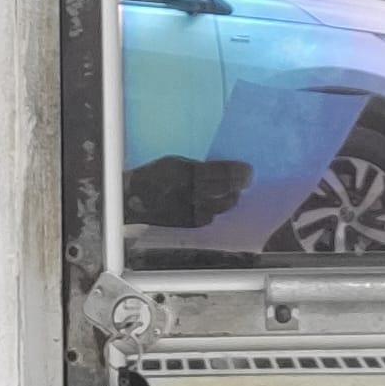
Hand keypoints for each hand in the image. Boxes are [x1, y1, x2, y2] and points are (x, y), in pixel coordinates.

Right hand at [123, 156, 253, 226]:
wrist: (135, 198)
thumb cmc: (155, 175)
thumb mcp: (175, 162)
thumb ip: (198, 166)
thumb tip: (222, 167)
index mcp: (188, 173)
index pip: (221, 172)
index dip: (238, 171)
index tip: (249, 169)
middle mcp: (192, 193)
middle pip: (225, 191)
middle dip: (239, 185)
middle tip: (247, 180)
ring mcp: (191, 210)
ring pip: (221, 207)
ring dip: (230, 199)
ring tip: (234, 193)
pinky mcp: (188, 223)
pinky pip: (210, 218)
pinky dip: (216, 211)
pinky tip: (217, 205)